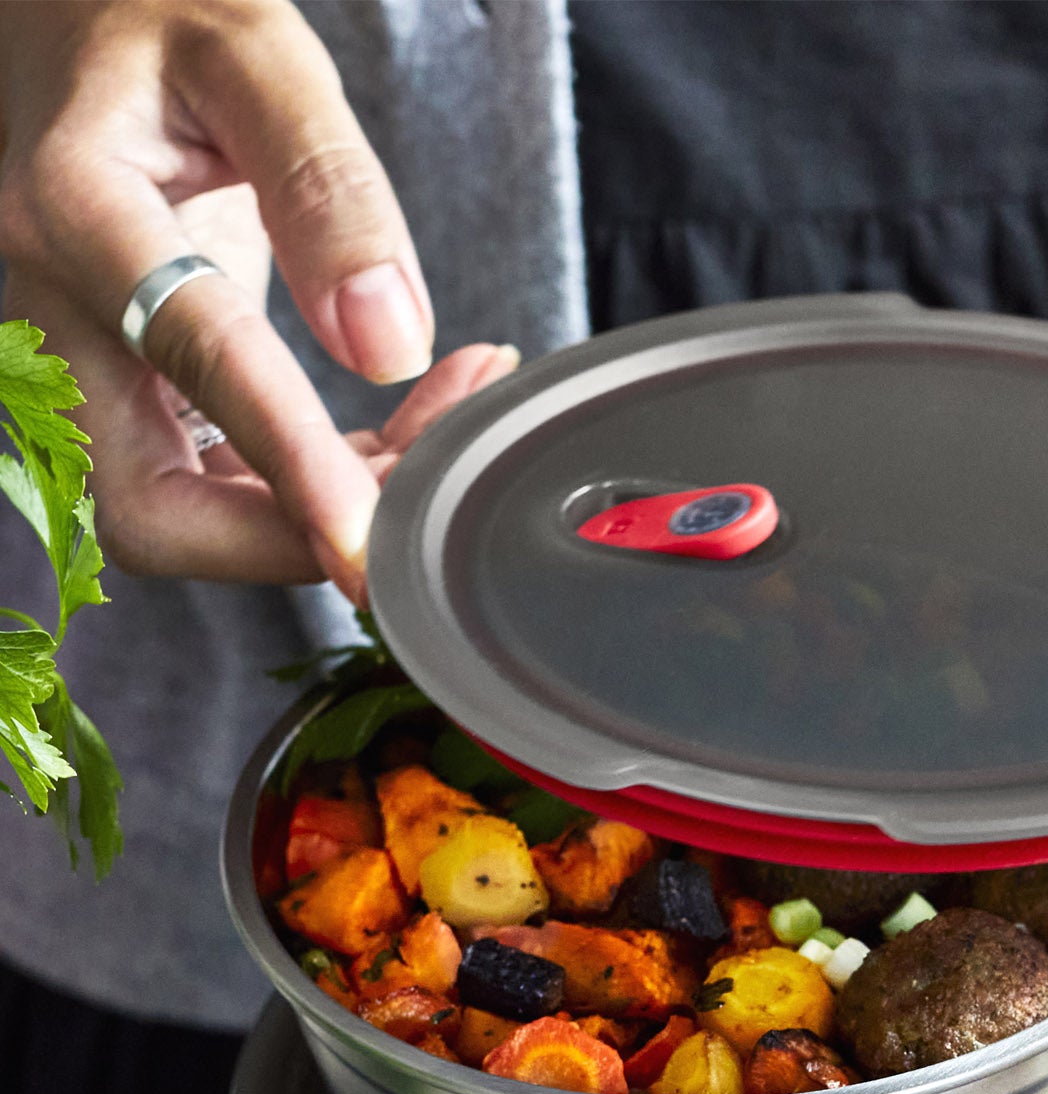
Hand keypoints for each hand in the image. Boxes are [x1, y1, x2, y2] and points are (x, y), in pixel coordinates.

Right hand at [0, 0, 514, 599]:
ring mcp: (83, 364)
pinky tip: (400, 426)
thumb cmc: (155, 14)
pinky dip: (313, 482)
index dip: (288, 464)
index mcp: (76, 208)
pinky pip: (214, 483)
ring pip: (185, 513)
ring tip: (437, 424)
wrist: (76, 18)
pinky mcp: (128, 388)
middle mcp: (56, 308)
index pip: (194, 362)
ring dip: (316, 512)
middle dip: (290, 533)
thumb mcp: (253, 50)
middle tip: (423, 487)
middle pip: (151, 507)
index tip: (364, 533)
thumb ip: (326, 186)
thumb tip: (387, 343)